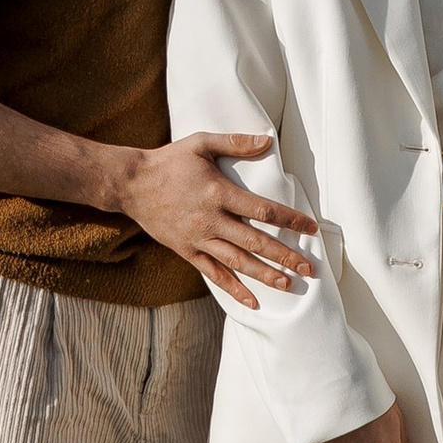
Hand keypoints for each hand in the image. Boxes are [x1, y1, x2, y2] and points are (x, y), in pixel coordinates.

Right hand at [113, 133, 317, 309]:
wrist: (131, 184)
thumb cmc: (169, 161)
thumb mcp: (201, 143)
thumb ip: (235, 142)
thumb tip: (267, 141)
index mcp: (218, 193)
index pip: (263, 210)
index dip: (290, 220)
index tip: (311, 228)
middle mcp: (210, 220)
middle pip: (255, 243)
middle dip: (285, 256)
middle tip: (309, 268)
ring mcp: (198, 239)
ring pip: (236, 262)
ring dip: (264, 275)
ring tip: (288, 285)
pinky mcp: (186, 251)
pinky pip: (213, 273)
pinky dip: (233, 289)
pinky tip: (252, 301)